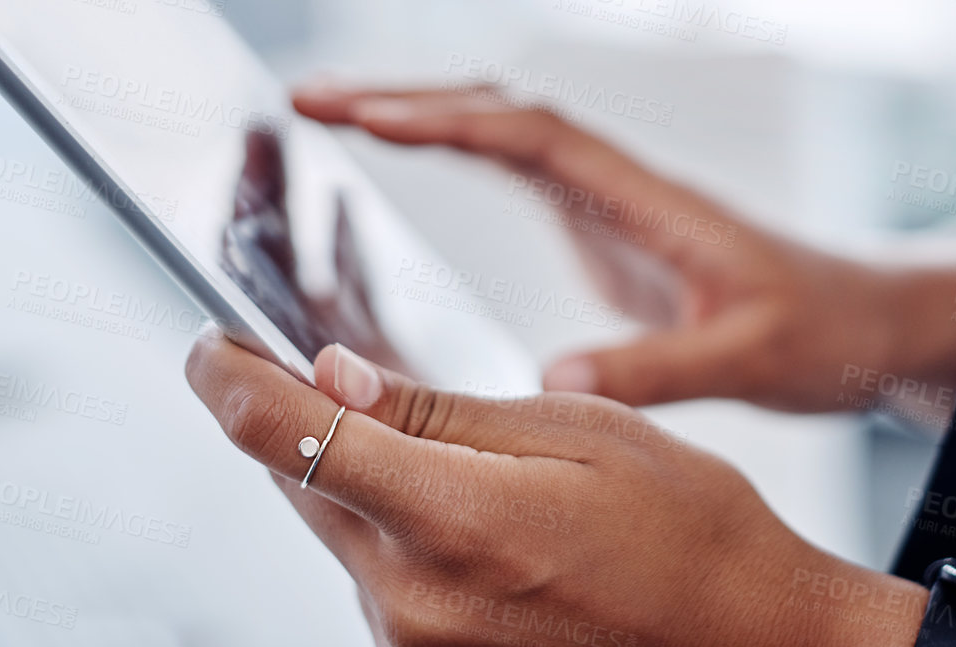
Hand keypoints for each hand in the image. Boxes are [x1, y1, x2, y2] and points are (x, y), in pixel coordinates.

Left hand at [185, 332, 928, 646]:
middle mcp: (412, 598)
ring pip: (330, 521)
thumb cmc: (688, 528)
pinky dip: (377, 515)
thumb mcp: (578, 431)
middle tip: (300, 350)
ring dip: (337, 464)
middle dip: (286, 409)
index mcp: (451, 523)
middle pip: (293, 479)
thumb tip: (334, 373)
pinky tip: (430, 487)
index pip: (282, 437)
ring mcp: (415, 641)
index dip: (225, 376)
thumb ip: (440, 411)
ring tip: (390, 416)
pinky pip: (369, 568)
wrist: (747, 638)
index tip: (208, 339)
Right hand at [293, 83, 955, 417]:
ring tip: (326, 111)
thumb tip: (554, 379)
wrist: (868, 320)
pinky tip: (401, 156)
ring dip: (422, 110)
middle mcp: (621, 186)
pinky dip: (451, 147)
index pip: (534, 138)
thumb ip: (662, 369)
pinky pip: (512, 166)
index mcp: (650, 201)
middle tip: (307, 97)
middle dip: (407, 96)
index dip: (450, 121)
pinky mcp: (603, 229)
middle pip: (501, 113)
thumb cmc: (826, 330)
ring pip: (502, 129)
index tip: (368, 114)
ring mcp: (609, 202)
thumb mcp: (753, 360)